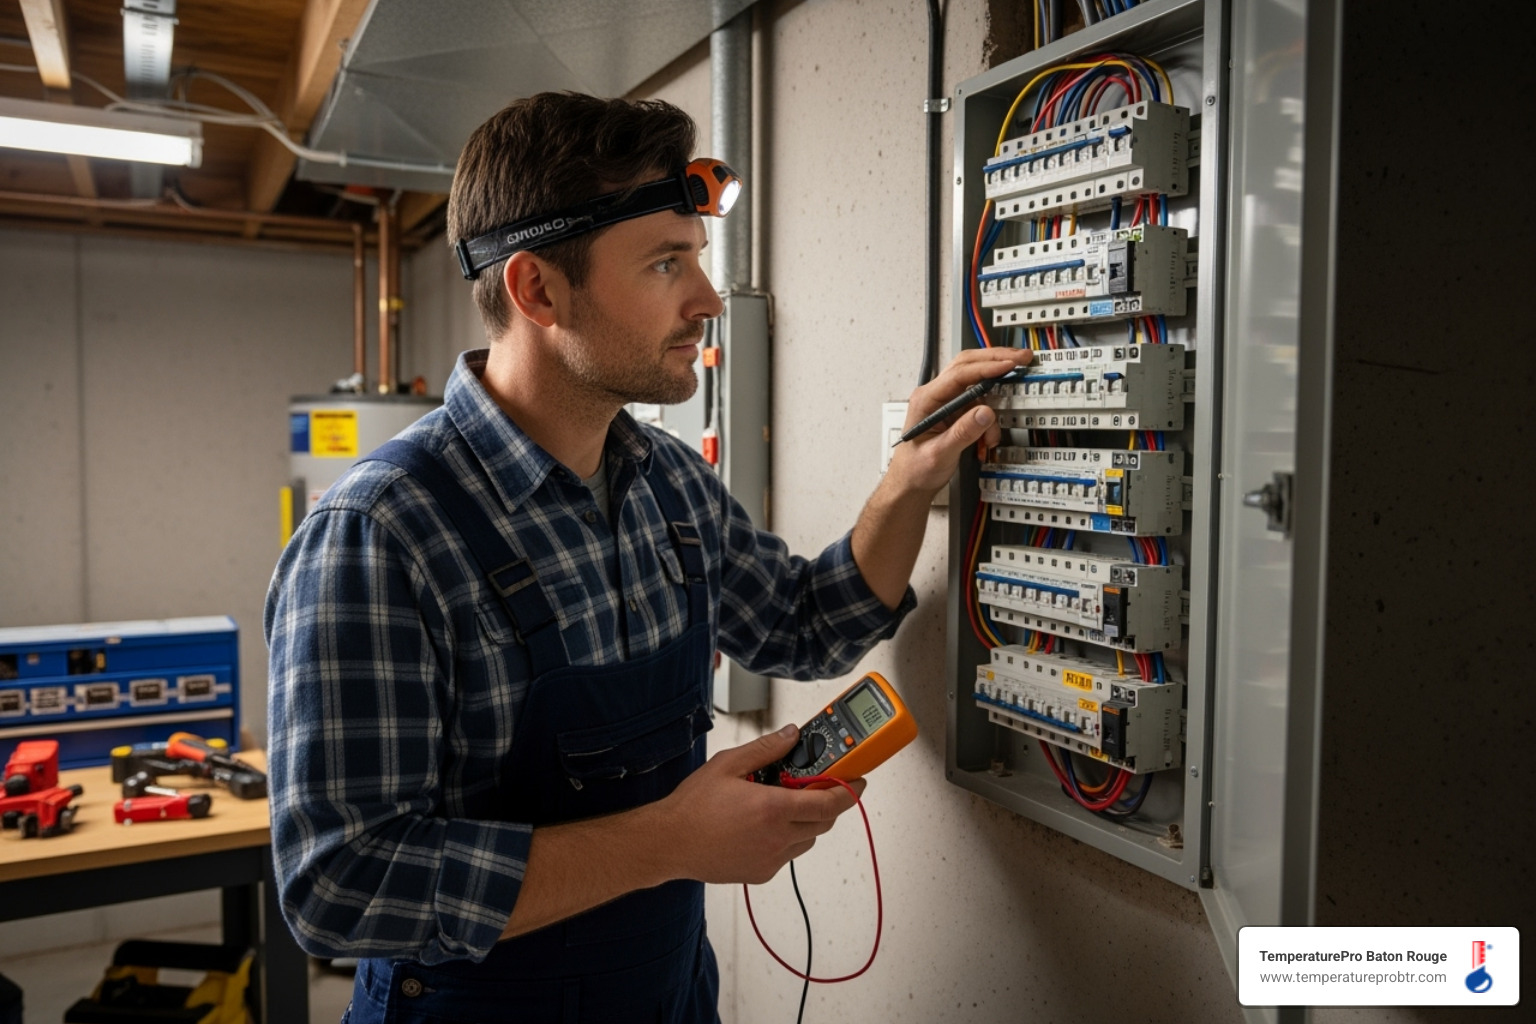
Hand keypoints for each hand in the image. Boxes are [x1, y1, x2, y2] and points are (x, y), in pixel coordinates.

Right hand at [656, 724, 866, 884]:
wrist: (669, 843)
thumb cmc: (694, 806)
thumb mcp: (728, 764)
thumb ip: (766, 749)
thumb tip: (791, 735)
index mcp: (772, 808)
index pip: (828, 803)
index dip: (848, 791)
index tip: (857, 781)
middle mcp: (777, 838)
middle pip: (823, 822)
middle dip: (827, 803)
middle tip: (816, 786)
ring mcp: (771, 859)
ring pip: (808, 840)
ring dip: (808, 822)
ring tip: (784, 804)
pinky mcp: (762, 873)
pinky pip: (788, 855)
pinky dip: (788, 839)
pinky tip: (765, 825)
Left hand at [886, 347, 1034, 497]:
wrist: (912, 484)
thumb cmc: (915, 469)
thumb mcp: (939, 454)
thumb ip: (962, 432)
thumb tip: (985, 412)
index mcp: (926, 399)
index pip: (959, 374)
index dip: (986, 367)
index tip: (1008, 365)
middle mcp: (936, 395)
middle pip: (970, 366)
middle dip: (997, 362)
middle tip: (1021, 359)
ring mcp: (948, 403)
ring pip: (980, 391)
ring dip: (993, 413)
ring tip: (990, 439)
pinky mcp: (957, 413)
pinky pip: (981, 409)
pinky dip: (989, 425)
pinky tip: (985, 442)